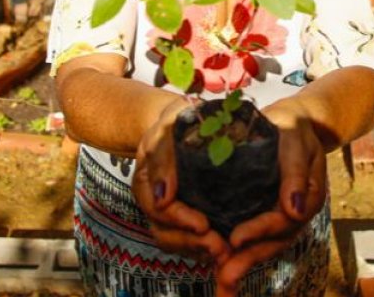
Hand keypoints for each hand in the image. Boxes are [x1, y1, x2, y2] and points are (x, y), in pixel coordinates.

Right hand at [132, 98, 231, 263]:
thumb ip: (163, 156)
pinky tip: (228, 248)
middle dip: (191, 244)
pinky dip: (206, 248)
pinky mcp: (187, 216)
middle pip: (165, 234)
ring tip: (226, 253)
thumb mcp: (169, 126)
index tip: (204, 225)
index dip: (180, 221)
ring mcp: (170, 212)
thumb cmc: (178, 120)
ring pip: (177, 242)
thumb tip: (162, 196)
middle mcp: (155, 202)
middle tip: (221, 248)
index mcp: (146, 183)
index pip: (158, 211)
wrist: (187, 122)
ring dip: (200, 251)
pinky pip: (191, 241)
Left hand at [215, 99, 326, 296]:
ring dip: (245, 263)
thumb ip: (295, 171)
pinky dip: (243, 253)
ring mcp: (286, 215)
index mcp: (309, 195)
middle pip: (275, 241)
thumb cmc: (292, 125)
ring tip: (222, 280)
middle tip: (224, 276)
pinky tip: (223, 265)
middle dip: (249, 259)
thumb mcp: (295, 139)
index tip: (235, 239)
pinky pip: (259, 239)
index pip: (284, 220)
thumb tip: (296, 209)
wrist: (293, 121)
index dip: (260, 231)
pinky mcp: (270, 213)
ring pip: (267, 245)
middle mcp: (299, 211)